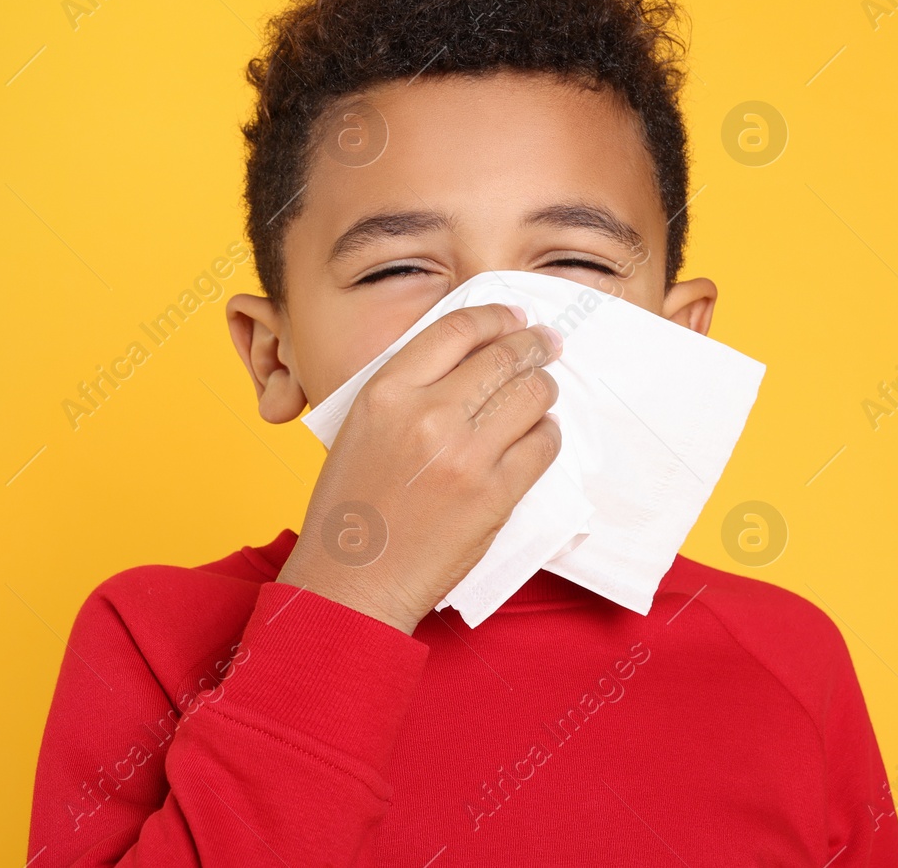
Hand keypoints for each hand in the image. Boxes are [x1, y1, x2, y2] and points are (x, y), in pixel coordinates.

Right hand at [277, 303, 562, 633]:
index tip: (513, 317)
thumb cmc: (350, 506)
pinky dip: (547, 434)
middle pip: (503, 356)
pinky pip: (543, 444)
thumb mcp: (361, 426)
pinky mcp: (495, 493)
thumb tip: (469, 356)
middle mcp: (428, 414)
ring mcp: (466, 455)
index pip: (456, 329)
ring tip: (541, 392)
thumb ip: (407, 388)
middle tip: (546, 344)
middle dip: (534, 344)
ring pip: (531, 395)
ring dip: (543, 388)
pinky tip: (538, 435)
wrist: (353, 581)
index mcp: (386, 392)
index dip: (494, 316)